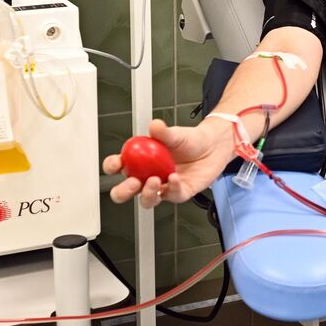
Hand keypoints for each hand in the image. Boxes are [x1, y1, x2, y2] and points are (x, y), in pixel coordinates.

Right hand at [103, 117, 235, 208]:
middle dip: (123, 191)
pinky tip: (175, 178)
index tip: (116, 163)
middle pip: (126, 191)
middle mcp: (148, 176)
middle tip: (133, 183)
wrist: (213, 146)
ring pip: (147, 199)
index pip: (118, 166)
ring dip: (147, 194)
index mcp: (140, 161)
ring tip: (155, 180)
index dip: (112, 166)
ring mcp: (163, 187)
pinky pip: (172, 196)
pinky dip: (172, 188)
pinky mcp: (179, 193)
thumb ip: (163, 131)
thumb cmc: (190, 140)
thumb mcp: (175, 134)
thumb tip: (154, 125)